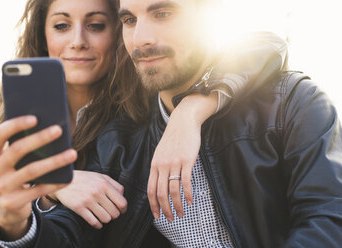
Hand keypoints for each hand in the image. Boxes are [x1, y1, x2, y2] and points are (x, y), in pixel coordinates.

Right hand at [0, 115, 76, 239]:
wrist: (8, 209)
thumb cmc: (15, 174)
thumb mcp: (11, 162)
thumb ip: (20, 146)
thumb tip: (50, 126)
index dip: (16, 124)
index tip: (35, 118)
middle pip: (17, 150)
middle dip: (39, 138)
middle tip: (59, 130)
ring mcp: (1, 187)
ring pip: (31, 170)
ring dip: (54, 161)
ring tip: (73, 153)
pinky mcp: (12, 202)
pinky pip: (38, 190)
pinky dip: (55, 183)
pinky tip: (69, 177)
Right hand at [43, 170, 126, 228]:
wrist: (64, 180)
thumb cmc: (85, 178)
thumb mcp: (101, 176)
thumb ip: (114, 184)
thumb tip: (123, 196)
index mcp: (104, 184)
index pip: (122, 202)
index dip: (123, 209)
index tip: (121, 210)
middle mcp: (97, 192)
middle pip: (115, 212)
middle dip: (115, 214)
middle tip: (110, 212)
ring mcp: (88, 200)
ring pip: (106, 218)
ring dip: (106, 219)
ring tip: (103, 216)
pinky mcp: (79, 208)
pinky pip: (93, 222)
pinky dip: (98, 225)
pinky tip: (97, 222)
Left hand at [147, 93, 218, 221]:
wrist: (183, 122)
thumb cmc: (173, 138)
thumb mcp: (160, 152)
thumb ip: (159, 167)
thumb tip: (158, 184)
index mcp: (154, 165)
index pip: (150, 189)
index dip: (153, 205)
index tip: (157, 216)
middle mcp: (162, 165)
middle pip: (161, 193)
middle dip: (165, 209)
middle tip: (171, 219)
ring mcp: (174, 163)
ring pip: (173, 190)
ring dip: (177, 205)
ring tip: (182, 213)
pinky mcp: (186, 160)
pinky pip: (186, 181)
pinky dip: (188, 194)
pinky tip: (190, 201)